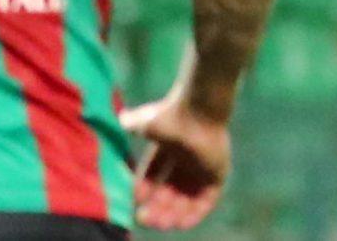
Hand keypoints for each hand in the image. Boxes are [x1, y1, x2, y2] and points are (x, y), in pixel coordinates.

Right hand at [122, 94, 231, 229]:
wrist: (198, 111)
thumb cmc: (170, 118)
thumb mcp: (144, 123)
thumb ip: (130, 124)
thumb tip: (119, 120)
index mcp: (165, 149)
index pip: (153, 175)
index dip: (143, 188)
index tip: (134, 200)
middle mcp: (182, 161)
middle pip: (168, 191)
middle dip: (156, 206)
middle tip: (144, 219)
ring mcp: (200, 170)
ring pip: (185, 199)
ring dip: (173, 213)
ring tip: (160, 224)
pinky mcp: (216, 176)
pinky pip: (205, 201)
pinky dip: (194, 214)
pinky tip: (180, 224)